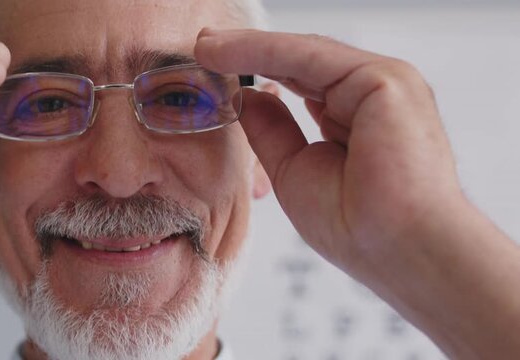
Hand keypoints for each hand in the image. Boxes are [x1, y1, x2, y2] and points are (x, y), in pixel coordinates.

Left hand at [197, 29, 460, 280]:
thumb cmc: (358, 228)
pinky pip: (310, 58)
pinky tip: (225, 50)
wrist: (399, 251)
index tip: (215, 70)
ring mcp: (383, 83)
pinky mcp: (384, 79)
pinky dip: (264, 51)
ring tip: (204, 46)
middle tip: (203, 47)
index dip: (259, 73)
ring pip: (304, 55)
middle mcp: (374, 97)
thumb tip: (246, 97)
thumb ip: (273, 130)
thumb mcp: (294, 170)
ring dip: (248, 47)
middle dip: (248, 53)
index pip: (304, 83)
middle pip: (302, 63)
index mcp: (360, 119)